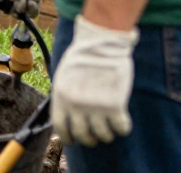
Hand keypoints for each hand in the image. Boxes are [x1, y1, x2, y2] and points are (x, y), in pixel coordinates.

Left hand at [52, 16, 136, 146]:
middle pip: (83, 135)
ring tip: (109, 128)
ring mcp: (95, 106)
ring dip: (107, 134)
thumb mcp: (63, 76)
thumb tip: (66, 114)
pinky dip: (122, 128)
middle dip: (90, 139)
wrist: (101, 44)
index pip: (60, 127)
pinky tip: (122, 122)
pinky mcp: (115, 105)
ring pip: (103, 135)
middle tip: (95, 136)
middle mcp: (76, 104)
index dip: (67, 137)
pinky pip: (120, 128)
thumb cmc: (82, 56)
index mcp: (60, 96)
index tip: (73, 140)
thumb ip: (64, 95)